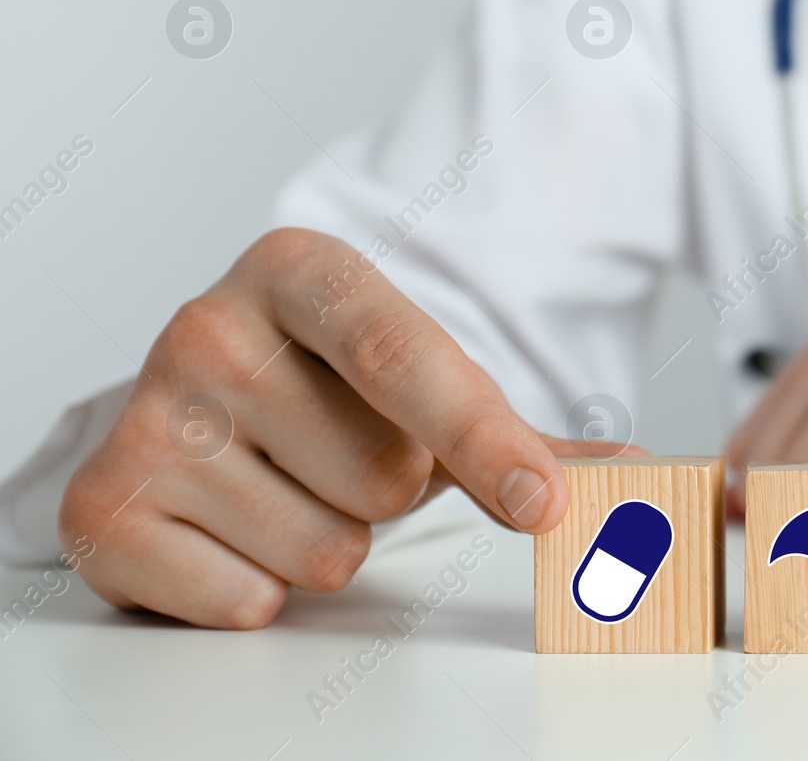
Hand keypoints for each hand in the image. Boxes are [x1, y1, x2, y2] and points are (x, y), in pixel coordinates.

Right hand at [58, 228, 630, 628]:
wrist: (200, 406)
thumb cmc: (328, 390)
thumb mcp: (422, 382)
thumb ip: (527, 428)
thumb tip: (640, 471)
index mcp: (301, 270)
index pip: (404, 357)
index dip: (482, 436)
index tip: (544, 503)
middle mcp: (208, 326)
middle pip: (382, 476)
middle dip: (392, 491)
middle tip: (344, 454)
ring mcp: (147, 415)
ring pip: (327, 549)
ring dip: (333, 542)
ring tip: (289, 487)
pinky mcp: (103, 508)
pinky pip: (251, 602)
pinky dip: (262, 588)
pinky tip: (235, 529)